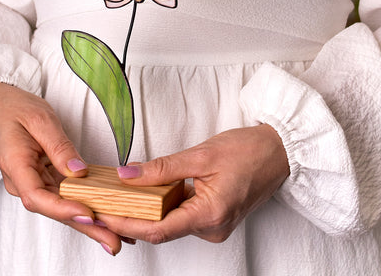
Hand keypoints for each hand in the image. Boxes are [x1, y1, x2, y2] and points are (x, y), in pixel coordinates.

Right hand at [0, 82, 121, 254]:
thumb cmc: (14, 109)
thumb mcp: (40, 120)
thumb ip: (59, 146)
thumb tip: (79, 172)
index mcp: (16, 167)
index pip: (38, 197)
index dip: (64, 208)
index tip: (88, 214)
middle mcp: (23, 181)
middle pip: (54, 209)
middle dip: (84, 226)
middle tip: (113, 240)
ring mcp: (33, 181)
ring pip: (61, 206)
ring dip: (87, 221)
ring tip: (115, 235)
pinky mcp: (43, 177)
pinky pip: (64, 195)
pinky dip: (83, 204)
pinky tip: (103, 215)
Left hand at [97, 124, 289, 244]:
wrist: (278, 152)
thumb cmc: (247, 151)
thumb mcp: (200, 155)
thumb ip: (162, 168)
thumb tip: (127, 175)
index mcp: (210, 215)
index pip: (158, 230)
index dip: (127, 224)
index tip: (102, 215)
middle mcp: (212, 228)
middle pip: (161, 230)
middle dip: (129, 218)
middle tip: (102, 202)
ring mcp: (213, 225)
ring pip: (170, 223)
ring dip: (144, 211)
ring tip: (117, 196)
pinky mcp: (213, 217)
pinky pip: (180, 216)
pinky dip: (161, 207)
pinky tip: (145, 194)